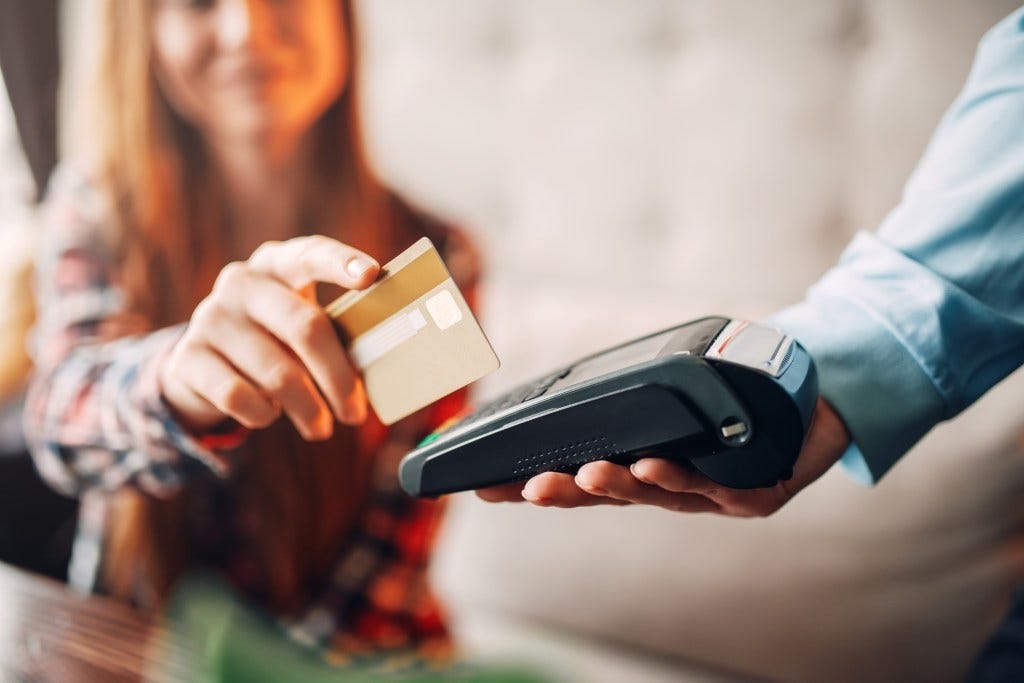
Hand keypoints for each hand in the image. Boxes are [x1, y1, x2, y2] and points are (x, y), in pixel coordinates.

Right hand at [159, 236, 378, 440]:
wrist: (204, 366)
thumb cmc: (275, 342)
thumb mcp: (300, 325)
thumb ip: (332, 333)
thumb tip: (379, 367)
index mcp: (277, 265)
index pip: (310, 254)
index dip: (340, 263)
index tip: (371, 275)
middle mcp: (242, 282)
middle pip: (305, 328)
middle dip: (338, 378)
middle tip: (355, 414)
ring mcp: (210, 316)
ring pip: (277, 373)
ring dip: (308, 409)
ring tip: (321, 428)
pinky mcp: (188, 357)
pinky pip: (239, 396)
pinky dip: (264, 414)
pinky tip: (270, 414)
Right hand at [476, 398, 851, 516]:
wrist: (820, 397)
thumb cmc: (744, 391)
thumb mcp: (679, 386)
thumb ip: (636, 391)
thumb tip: (578, 370)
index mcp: (647, 464)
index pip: (581, 476)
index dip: (539, 484)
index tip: (489, 487)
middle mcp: (673, 486)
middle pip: (609, 496)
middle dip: (566, 494)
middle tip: (526, 489)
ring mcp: (711, 494)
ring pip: (653, 496)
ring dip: (616, 486)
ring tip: (583, 476)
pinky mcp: (755, 494)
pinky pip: (712, 489)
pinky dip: (678, 478)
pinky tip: (650, 466)